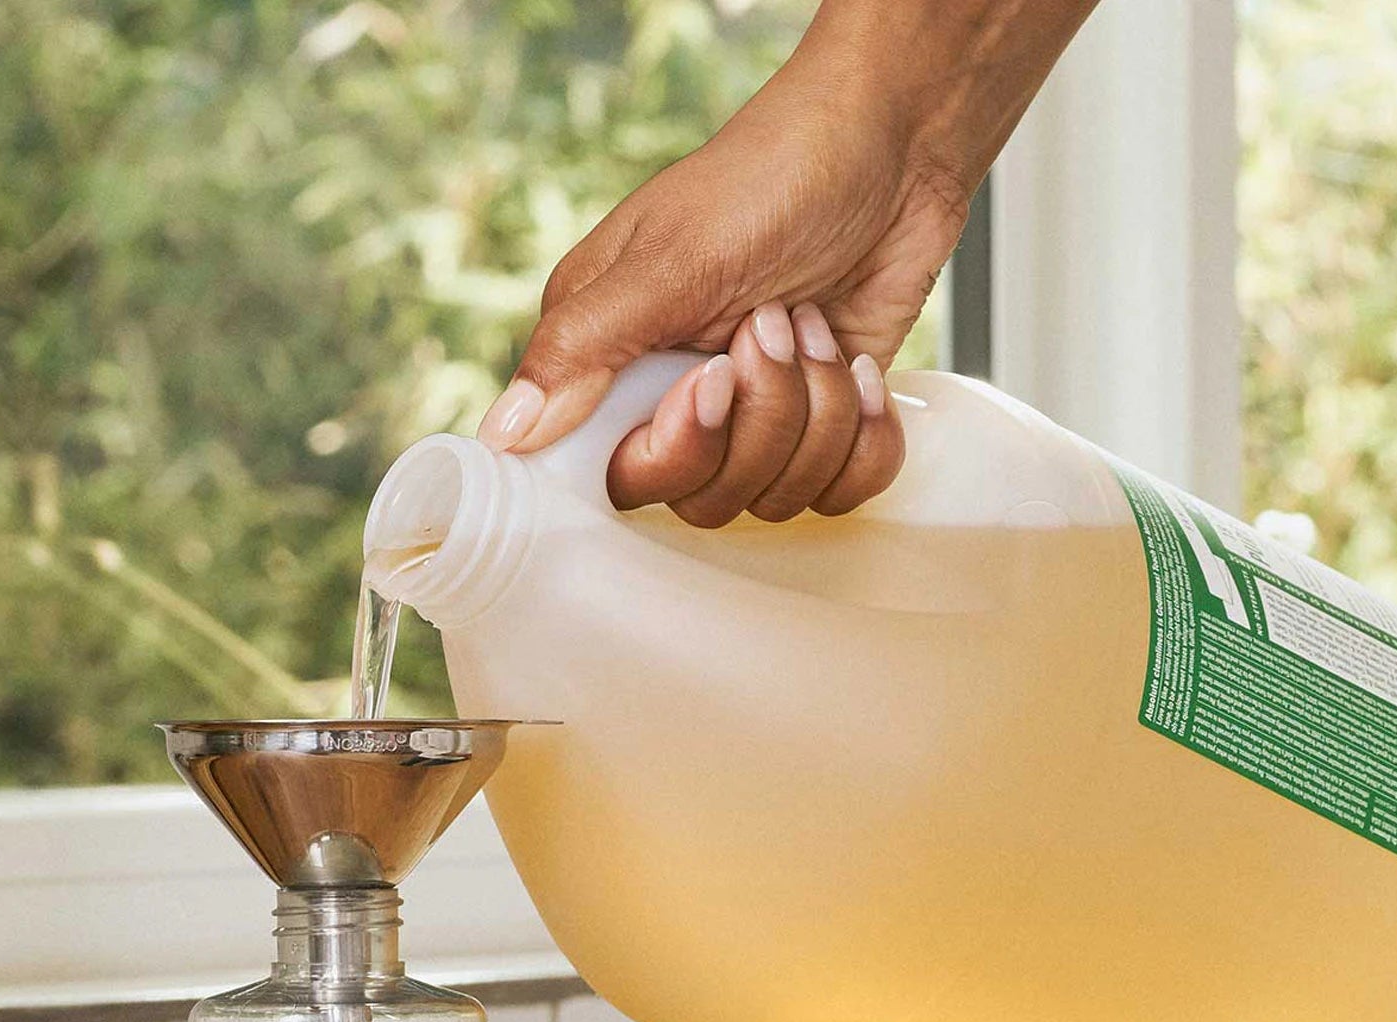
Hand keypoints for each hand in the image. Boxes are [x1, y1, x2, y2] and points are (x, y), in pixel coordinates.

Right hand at [474, 0, 1097, 522]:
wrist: (894, 145)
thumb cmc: (773, 175)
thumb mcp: (671, 257)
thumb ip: (585, 350)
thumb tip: (502, 436)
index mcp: (609, 360)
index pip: (611, 477)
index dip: (674, 451)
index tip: (711, 384)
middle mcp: (672, 403)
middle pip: (700, 501)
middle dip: (761, 421)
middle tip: (774, 325)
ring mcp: (750, 424)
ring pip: (774, 501)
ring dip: (819, 414)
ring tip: (815, 326)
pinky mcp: (819, 433)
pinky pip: (837, 496)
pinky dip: (864, 438)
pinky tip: (860, 369)